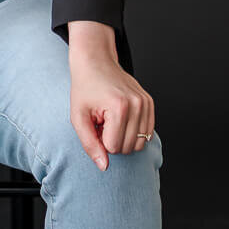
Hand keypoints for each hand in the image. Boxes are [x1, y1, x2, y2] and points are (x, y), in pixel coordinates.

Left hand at [68, 48, 154, 169]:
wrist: (95, 62)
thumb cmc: (85, 88)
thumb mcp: (78, 117)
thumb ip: (89, 144)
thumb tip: (104, 166)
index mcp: (119, 107)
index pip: (113, 147)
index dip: (100, 140)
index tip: (95, 123)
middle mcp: (137, 105)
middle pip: (128, 147)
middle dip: (113, 141)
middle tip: (103, 122)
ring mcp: (146, 103)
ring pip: (140, 143)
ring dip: (124, 137)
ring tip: (112, 120)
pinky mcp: (150, 103)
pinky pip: (147, 133)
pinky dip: (133, 131)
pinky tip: (122, 118)